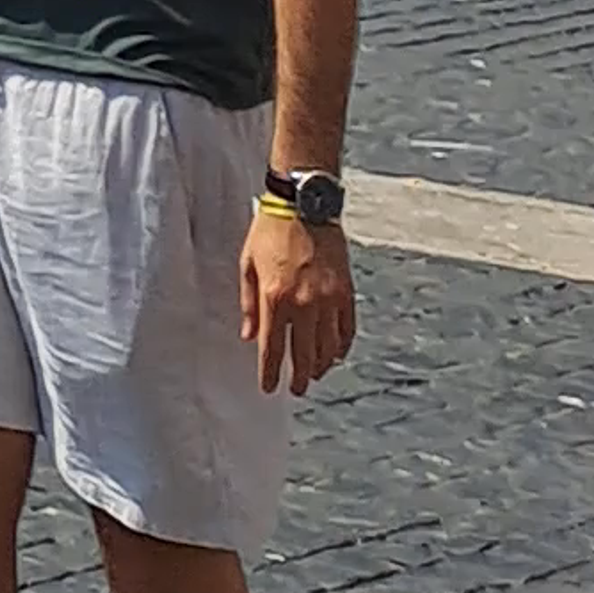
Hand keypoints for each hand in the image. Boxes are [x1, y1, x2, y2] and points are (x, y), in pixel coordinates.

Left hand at [240, 203, 353, 397]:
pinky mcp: (345, 291)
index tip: (268, 388)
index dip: (270, 373)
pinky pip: (346, 329)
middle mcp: (303, 303)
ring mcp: (328, 299)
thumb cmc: (270, 230)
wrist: (304, 203)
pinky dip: (342, 346)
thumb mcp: (247, 263)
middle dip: (299, 377)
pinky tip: (336, 355)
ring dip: (321, 366)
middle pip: (303, 355)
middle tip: (296, 389)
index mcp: (275, 297)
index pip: (272, 348)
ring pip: (328, 347)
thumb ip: (249, 303)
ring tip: (315, 375)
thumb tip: (249, 336)